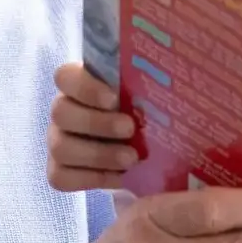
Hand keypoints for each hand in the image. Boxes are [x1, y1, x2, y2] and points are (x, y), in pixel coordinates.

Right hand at [50, 62, 139, 191]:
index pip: (65, 76)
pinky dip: (92, 179)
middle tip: (130, 129)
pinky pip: (61, 177)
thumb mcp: (150, 93)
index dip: (85, 86)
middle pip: (60, 112)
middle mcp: (64, 110)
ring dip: (98, 154)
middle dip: (97, 123)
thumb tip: (183, 63)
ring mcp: (58, 141)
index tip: (115, 97)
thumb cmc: (147, 113)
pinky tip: (120, 177)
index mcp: (80, 84)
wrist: (142, 151)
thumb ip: (152, 80)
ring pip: (61, 147)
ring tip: (131, 159)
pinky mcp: (60, 170)